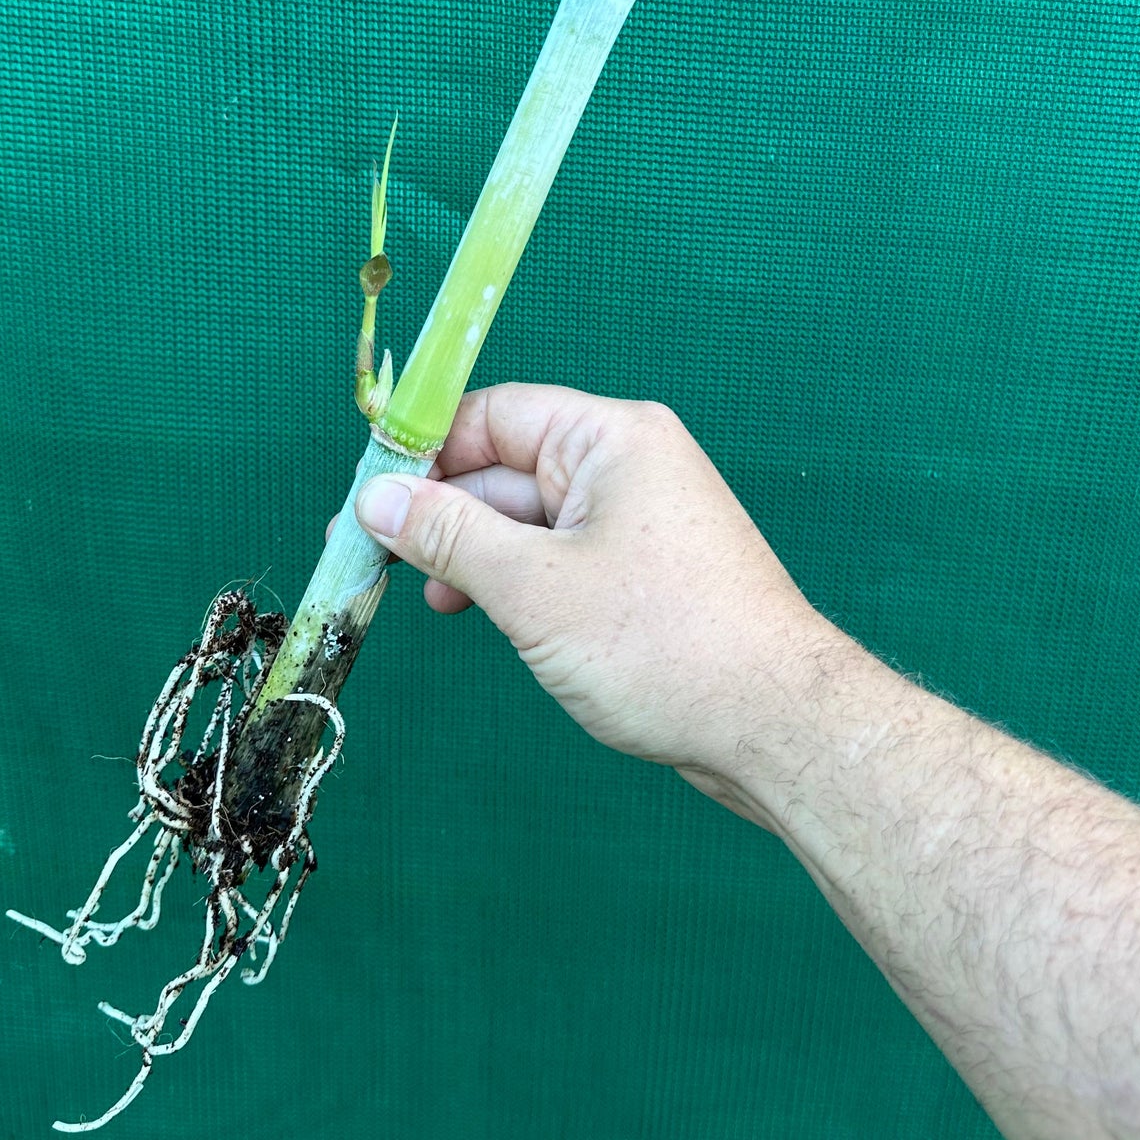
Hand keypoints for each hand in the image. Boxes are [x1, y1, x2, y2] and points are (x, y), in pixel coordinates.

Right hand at [352, 383, 829, 805]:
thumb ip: (449, 534)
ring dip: (474, 552)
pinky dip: (516, 578)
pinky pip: (561, 554)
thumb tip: (377, 498)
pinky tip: (480, 612)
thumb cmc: (663, 645)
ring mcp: (640, 517)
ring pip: (530, 517)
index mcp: (612, 437)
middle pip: (508, 466)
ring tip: (428, 599)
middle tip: (368, 557)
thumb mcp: (533, 587)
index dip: (424, 451)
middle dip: (441, 511)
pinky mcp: (644, 568)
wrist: (774, 724)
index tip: (365, 497)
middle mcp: (629, 462)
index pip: (496, 415)